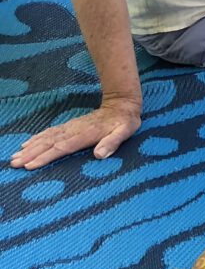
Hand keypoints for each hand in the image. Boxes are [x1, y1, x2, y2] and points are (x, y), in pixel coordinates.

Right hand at [10, 95, 140, 169]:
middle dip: (31, 154)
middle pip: (49, 143)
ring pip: (46, 137)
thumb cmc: (125, 121)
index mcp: (85, 135)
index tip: (30, 165)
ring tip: (15, 156)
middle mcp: (74, 130)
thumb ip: (113, 142)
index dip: (45, 157)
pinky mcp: (70, 125)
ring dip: (30, 147)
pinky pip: (50, 132)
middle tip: (14, 163)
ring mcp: (70, 127)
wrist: (121, 103)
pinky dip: (36, 138)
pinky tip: (27, 143)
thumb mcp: (125, 131)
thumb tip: (99, 155)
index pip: (62, 148)